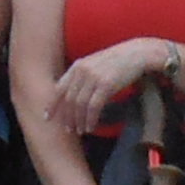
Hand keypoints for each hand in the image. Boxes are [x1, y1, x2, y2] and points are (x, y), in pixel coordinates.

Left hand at [47, 35, 169, 137]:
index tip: (47, 117)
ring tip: (81, 131)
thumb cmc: (118, 61)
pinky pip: (93, 107)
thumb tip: (74, 96)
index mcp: (77, 66)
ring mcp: (94, 77)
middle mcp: (82, 71)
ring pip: (80, 105)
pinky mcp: (106, 85)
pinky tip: (90, 127)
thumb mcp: (95, 64)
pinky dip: (90, 119)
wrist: (137, 54)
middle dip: (67, 117)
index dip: (52, 105)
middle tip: (69, 130)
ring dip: (79, 121)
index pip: (59, 88)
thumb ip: (83, 76)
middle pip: (69, 99)